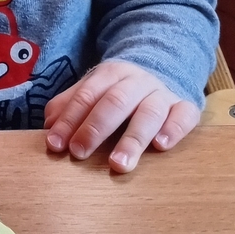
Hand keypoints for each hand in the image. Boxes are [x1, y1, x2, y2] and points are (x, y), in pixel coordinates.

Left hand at [44, 60, 198, 171]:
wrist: (163, 69)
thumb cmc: (119, 90)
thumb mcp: (93, 90)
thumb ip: (69, 105)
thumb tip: (49, 127)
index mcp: (110, 74)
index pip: (86, 95)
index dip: (70, 120)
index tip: (56, 145)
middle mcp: (138, 81)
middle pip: (115, 101)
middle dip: (95, 128)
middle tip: (79, 154)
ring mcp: (163, 93)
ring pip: (149, 112)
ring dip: (133, 138)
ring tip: (119, 164)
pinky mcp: (185, 106)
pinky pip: (184, 115)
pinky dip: (174, 129)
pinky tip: (162, 146)